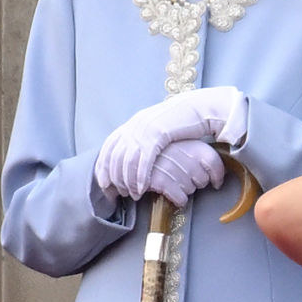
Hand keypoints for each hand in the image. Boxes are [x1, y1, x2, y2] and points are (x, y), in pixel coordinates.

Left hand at [95, 87, 246, 199]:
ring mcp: (145, 129)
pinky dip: (140, 176)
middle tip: (118, 193)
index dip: (103, 166)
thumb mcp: (158, 127)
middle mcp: (135, 125)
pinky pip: (144, 160)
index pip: (109, 146)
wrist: (198, 107)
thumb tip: (137, 153)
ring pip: (127, 160)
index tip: (104, 183)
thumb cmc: (181, 120)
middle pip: (115, 156)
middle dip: (114, 178)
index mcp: (134, 123)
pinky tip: (142, 188)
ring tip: (133, 194)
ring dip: (128, 180)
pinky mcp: (157, 134)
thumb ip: (145, 137)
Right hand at [148, 140, 225, 207]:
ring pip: (191, 189)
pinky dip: (178, 200)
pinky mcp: (160, 180)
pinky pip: (180, 198)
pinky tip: (173, 194)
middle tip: (183, 179)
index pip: (214, 162)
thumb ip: (202, 158)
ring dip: (185, 191)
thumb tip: (219, 179)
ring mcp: (170, 166)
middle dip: (196, 184)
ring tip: (173, 182)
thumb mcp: (183, 147)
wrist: (133, 156)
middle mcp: (182, 153)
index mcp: (191, 143)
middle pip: (203, 180)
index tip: (216, 182)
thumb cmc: (163, 154)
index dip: (217, 175)